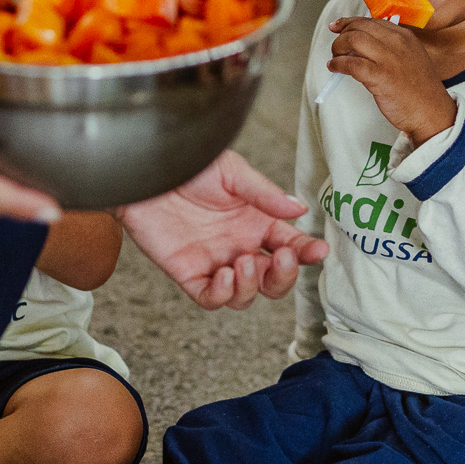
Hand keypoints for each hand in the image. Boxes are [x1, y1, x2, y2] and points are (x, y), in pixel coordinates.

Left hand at [117, 150, 328, 310]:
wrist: (145, 172)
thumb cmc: (189, 165)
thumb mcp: (232, 172)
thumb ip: (264, 194)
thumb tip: (300, 209)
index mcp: (257, 222)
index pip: (291, 245)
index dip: (308, 252)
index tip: (319, 251)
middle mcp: (240, 246)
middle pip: (273, 280)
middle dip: (284, 277)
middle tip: (281, 259)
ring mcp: (215, 262)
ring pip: (245, 295)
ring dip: (251, 286)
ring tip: (243, 262)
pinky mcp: (188, 273)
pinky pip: (210, 298)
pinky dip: (221, 295)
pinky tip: (223, 275)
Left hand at [326, 16, 456, 144]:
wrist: (431, 112)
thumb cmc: (420, 91)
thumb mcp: (411, 58)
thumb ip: (390, 48)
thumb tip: (360, 46)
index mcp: (405, 36)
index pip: (371, 21)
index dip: (349, 22)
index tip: (338, 25)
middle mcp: (397, 42)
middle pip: (359, 27)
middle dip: (342, 36)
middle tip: (336, 47)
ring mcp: (388, 58)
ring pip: (353, 40)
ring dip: (338, 48)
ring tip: (336, 59)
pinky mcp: (380, 76)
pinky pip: (351, 63)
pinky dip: (338, 64)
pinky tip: (335, 68)